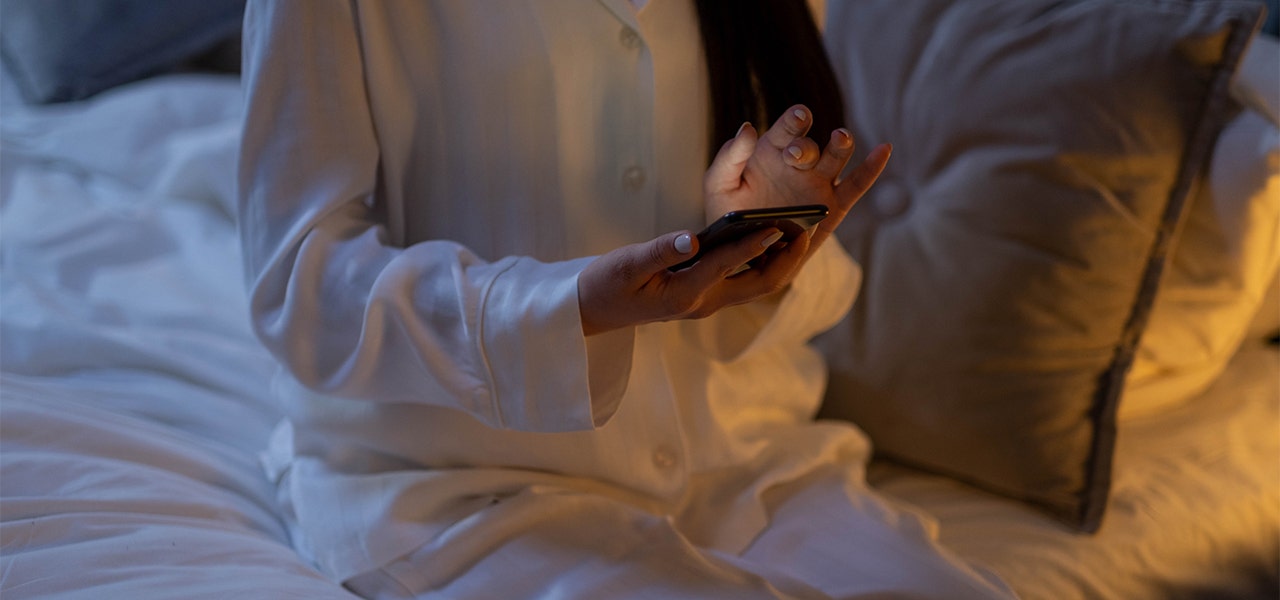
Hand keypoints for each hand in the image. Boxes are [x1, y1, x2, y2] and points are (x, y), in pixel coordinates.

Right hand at [578, 224, 809, 335]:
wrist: (594, 311)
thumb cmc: (606, 284)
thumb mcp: (627, 264)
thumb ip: (661, 251)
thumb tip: (692, 237)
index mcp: (685, 293)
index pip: (728, 264)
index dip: (755, 243)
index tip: (779, 225)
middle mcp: (704, 302)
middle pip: (760, 285)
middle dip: (787, 259)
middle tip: (807, 230)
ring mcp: (708, 302)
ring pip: (758, 285)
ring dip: (782, 261)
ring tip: (800, 231)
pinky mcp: (706, 295)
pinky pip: (746, 280)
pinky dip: (765, 260)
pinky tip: (774, 237)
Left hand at [704, 104, 890, 263]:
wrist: (741, 251)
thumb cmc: (728, 213)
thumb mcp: (718, 184)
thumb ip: (729, 156)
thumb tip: (747, 127)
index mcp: (772, 150)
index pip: (787, 128)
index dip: (794, 120)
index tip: (799, 116)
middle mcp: (798, 163)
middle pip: (810, 145)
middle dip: (805, 146)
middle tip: (795, 155)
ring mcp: (818, 183)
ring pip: (836, 157)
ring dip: (841, 145)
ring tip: (840, 138)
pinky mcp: (833, 207)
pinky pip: (857, 185)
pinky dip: (872, 168)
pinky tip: (884, 149)